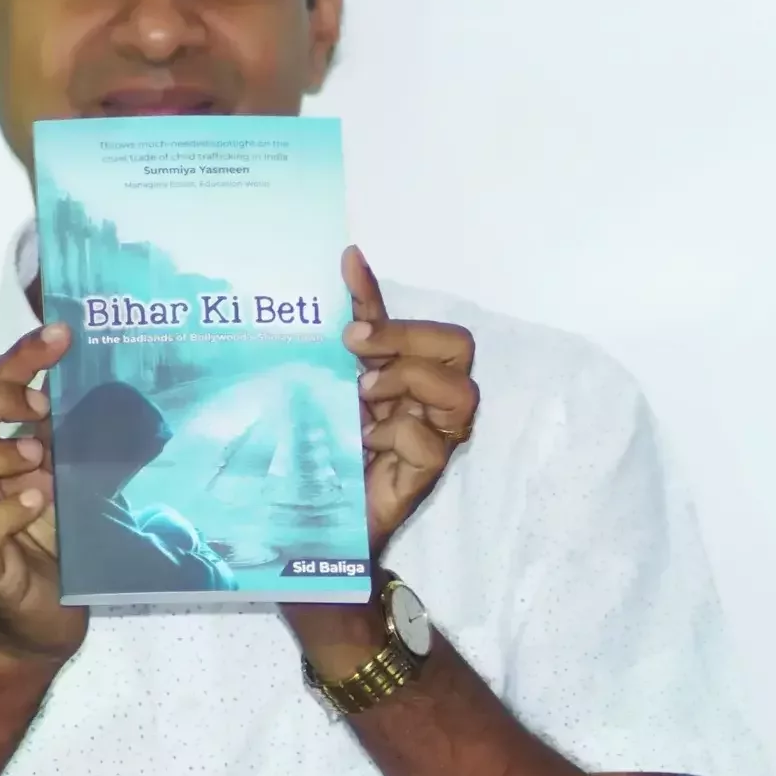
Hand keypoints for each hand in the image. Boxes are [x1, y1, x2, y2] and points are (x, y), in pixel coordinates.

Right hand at [0, 323, 85, 664]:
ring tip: (39, 461)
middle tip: (43, 410)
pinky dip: (5, 512)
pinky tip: (38, 502)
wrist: (49, 609)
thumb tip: (124, 386)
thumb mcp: (75, 472)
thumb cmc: (56, 532)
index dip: (16, 356)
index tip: (61, 336)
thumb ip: (85, 433)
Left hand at [342, 246, 478, 557]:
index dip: (385, 294)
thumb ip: (352, 331)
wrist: (314, 516)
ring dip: (408, 380)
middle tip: (356, 348)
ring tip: (365, 394)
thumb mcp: (334, 380)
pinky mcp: (427, 474)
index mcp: (410, 372)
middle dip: (407, 338)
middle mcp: (432, 400)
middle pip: (458, 346)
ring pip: (461, 392)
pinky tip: (365, 441)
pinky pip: (432, 444)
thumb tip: (349, 259)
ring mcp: (436, 437)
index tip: (347, 265)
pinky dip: (397, 433)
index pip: (419, 323)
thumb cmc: (329, 446)